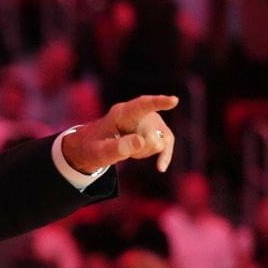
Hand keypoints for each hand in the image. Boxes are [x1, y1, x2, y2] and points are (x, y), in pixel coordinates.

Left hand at [60, 95, 178, 173]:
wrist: (93, 147)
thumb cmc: (93, 148)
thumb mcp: (98, 153)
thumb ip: (116, 148)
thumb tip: (141, 141)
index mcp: (120, 113)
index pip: (141, 106)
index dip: (157, 103)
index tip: (174, 100)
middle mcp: (138, 112)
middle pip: (152, 134)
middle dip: (141, 149)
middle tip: (120, 148)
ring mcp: (149, 119)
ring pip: (160, 140)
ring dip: (146, 152)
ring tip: (128, 150)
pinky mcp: (156, 129)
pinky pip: (167, 143)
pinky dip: (164, 156)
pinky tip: (160, 167)